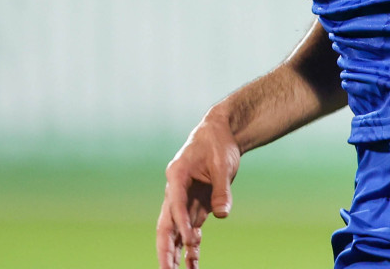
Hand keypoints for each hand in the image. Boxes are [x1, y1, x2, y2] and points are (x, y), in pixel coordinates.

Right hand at [157, 110, 241, 268]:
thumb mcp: (223, 164)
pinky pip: (190, 230)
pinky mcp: (195, 206)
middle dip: (165, 248)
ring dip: (175, 252)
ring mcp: (184, 200)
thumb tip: (222, 214)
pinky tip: (192, 264)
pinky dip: (191, 247)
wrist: (219, 134)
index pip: (176, 204)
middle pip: (166, 223)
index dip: (182, 224)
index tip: (191, 242)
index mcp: (177, 175)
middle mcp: (175, 190)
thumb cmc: (218, 144)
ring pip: (175, 231)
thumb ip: (221, 189)